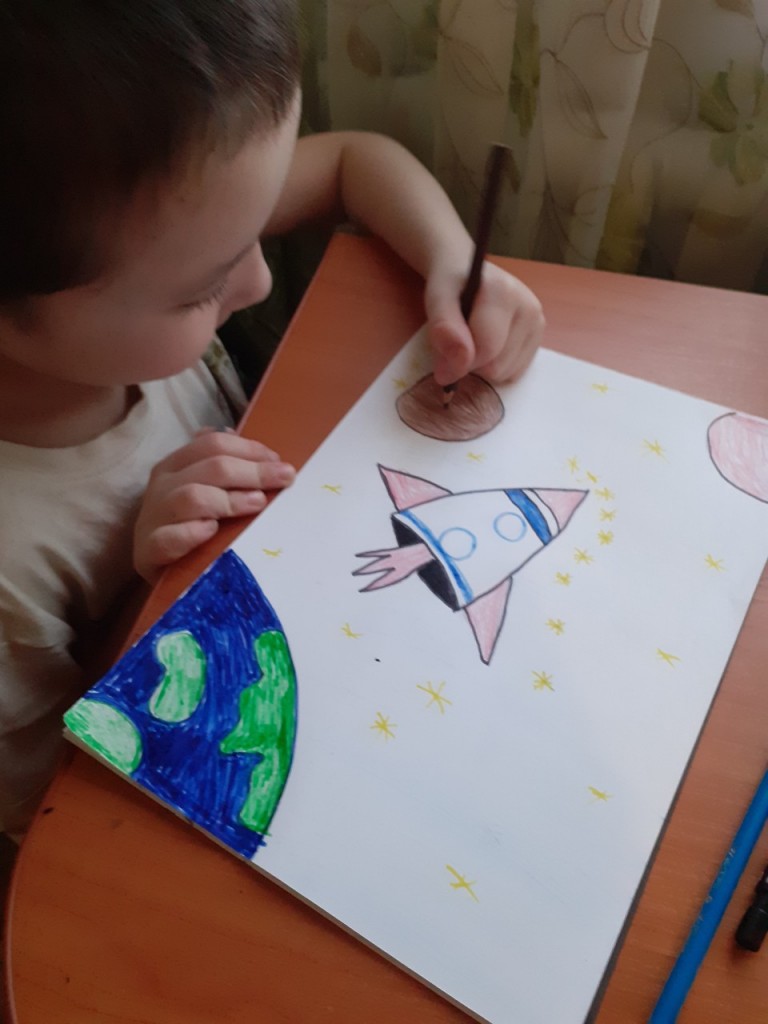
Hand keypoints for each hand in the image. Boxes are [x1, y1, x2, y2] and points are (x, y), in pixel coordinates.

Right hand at [133, 430, 294, 582]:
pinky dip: (192, 533)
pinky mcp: (148, 550)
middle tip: (284, 479)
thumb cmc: (185, 525)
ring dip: (229, 500)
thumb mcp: (202, 491)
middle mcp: (162, 485)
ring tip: (258, 503)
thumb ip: (224, 470)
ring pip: (191, 497)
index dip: (250, 449)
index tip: (279, 462)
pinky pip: (168, 538)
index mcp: (175, 465)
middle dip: (253, 471)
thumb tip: (263, 454)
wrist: (151, 567)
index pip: (213, 444)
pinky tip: (212, 531)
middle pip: (210, 467)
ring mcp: (153, 517)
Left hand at [424, 261, 544, 385]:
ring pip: (505, 374)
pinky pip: (513, 373)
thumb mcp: (437, 298)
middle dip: (471, 363)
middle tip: (460, 339)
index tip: (442, 355)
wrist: (469, 272)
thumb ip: (443, 329)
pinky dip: (496, 367)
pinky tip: (489, 344)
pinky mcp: (539, 339)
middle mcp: (529, 308)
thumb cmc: (451, 286)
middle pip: (496, 367)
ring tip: (474, 337)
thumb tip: (457, 366)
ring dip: (483, 366)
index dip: (458, 361)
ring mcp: (538, 324)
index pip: (485, 349)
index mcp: (504, 293)